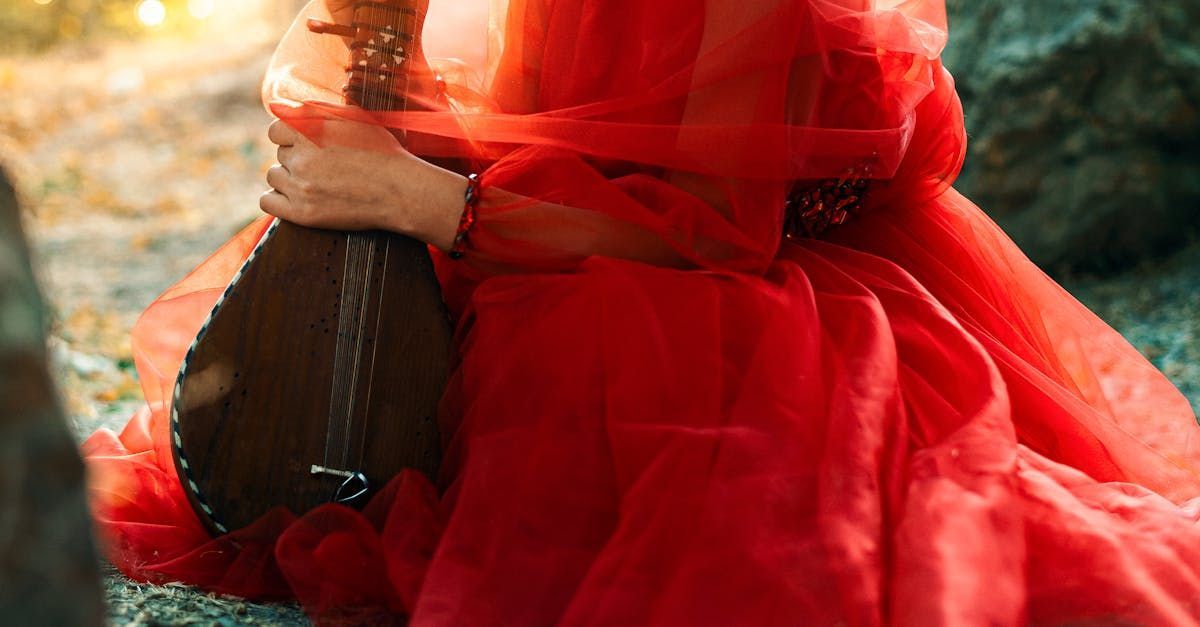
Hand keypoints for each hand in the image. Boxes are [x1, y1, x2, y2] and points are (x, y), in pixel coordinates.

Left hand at [260, 118, 466, 250]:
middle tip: (323, 166)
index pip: (276, 130)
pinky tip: (295, 197)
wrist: (400, 191)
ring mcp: (301, 186)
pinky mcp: (303, 213)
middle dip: (297, 158)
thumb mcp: (353, 118)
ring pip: (274, 176)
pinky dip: (276, 199)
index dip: (291, 137)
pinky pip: (268, 201)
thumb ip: (315, 110)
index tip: (306, 146)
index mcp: (310, 129)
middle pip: (280, 154)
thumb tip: (281, 107)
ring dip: (289, 178)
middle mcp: (301, 156)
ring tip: (315, 182)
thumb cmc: (382, 152)